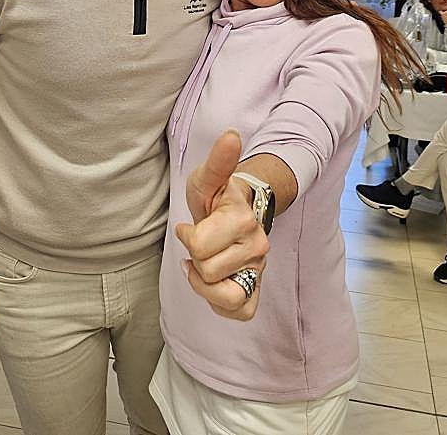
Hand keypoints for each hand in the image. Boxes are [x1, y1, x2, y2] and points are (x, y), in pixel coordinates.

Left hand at [176, 130, 268, 320]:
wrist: (237, 213)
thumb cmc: (216, 197)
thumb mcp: (208, 178)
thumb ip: (218, 161)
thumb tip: (230, 136)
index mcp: (243, 219)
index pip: (198, 245)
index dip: (187, 236)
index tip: (192, 225)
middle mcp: (257, 246)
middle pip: (206, 271)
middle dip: (196, 257)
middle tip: (204, 242)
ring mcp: (259, 270)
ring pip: (221, 295)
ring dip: (205, 283)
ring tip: (205, 264)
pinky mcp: (256, 290)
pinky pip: (238, 311)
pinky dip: (219, 302)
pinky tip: (215, 284)